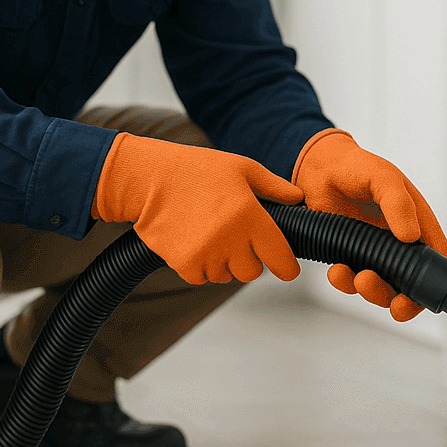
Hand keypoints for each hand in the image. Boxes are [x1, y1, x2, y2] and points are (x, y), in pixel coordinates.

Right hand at [92, 133, 304, 284]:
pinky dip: (199, 265)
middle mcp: (231, 239)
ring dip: (222, 262)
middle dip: (249, 259)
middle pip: (252, 272)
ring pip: (225, 275)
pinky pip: (201, 277)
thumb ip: (273, 186)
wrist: (148, 179)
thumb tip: (298, 198)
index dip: (286, 267)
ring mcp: (206, 254)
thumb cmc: (194, 170)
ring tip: (209, 233)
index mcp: (250, 216)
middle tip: (236, 239)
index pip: (280, 257)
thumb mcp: (241, 168)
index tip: (288, 270)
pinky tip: (192, 240)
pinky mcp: (184, 264)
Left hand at [291, 129, 446, 320]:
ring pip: (383, 287)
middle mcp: (399, 241)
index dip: (434, 284)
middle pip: (411, 283)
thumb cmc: (358, 168)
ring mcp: (375, 251)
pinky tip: (337, 271)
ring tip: (358, 279)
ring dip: (372, 291)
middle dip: (402, 299)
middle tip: (393, 302)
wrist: (319, 168)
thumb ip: (399, 204)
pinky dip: (346, 282)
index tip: (419, 297)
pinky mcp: (351, 256)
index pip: (437, 259)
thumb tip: (411, 235)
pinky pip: (352, 280)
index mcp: (418, 222)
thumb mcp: (383, 177)